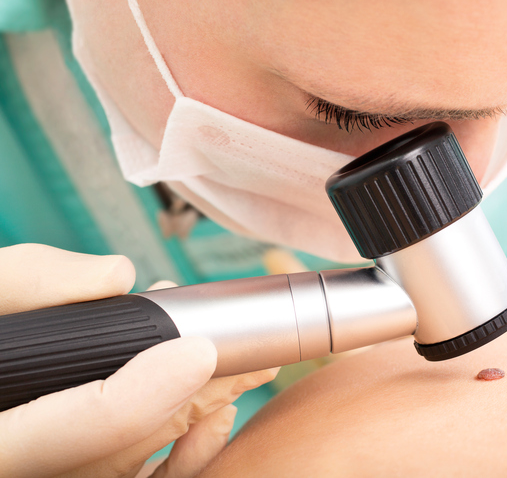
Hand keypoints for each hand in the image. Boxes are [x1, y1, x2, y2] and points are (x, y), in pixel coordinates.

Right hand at [0, 244, 277, 477]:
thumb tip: (117, 276)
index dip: (143, 391)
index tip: (198, 346)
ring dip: (198, 417)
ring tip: (244, 370)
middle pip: (125, 444)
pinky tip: (214, 421)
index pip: (80, 424)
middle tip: (253, 351)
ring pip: (135, 467)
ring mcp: (54, 477)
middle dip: (198, 394)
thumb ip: (30, 281)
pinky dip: (185, 460)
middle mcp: (25, 465)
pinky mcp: (73, 474)